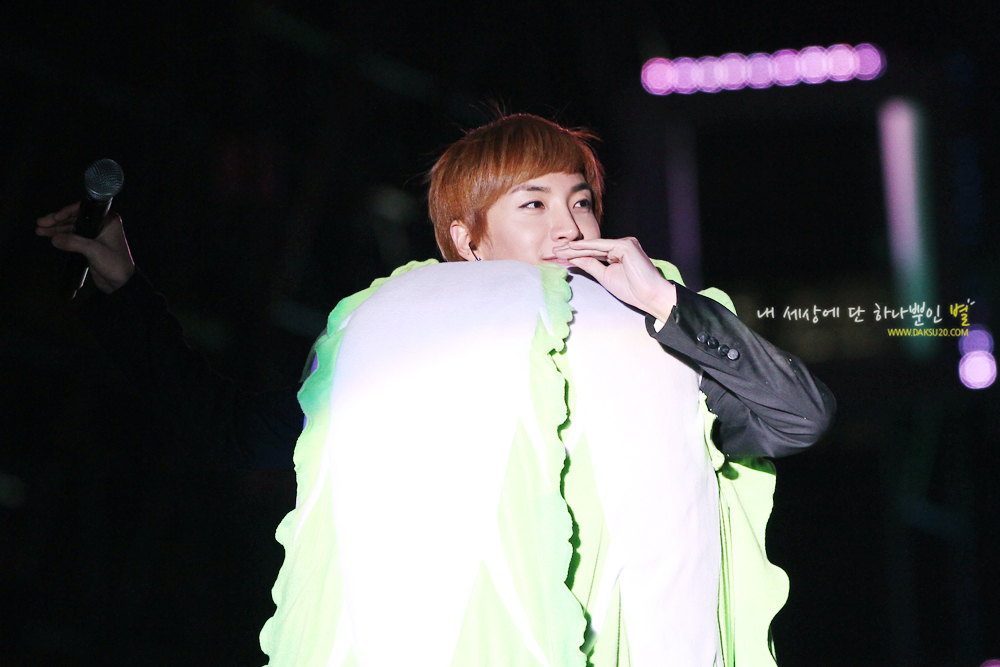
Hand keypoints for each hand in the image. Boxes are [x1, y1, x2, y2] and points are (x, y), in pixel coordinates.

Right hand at [36, 202, 134, 293]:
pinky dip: (62, 237)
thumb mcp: (93, 250)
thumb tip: (54, 238)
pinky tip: (50, 237)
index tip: (53, 218)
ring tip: (39, 230)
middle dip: (57, 221)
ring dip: (56, 229)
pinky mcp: (90, 245)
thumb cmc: (113, 263)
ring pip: (72, 228)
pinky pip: (73, 237)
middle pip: (75, 218)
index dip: (66, 212)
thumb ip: (73, 242)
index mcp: (107, 220)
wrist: (121, 283)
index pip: (83, 210)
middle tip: (40, 224)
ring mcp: (95, 235)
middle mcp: (101, 224)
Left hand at [553, 237, 676, 320]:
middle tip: (554, 250)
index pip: (593, 252)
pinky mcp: (626, 245)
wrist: (649, 295)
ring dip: (575, 248)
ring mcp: (624, 243)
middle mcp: (621, 245)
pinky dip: (586, 247)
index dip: (576, 254)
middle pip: (592, 247)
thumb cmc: (632, 289)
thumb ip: (590, 265)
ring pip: (594, 246)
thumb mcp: (605, 276)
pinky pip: (601, 246)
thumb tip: (573, 259)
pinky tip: (572, 248)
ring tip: (559, 249)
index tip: (559, 256)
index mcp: (618, 253)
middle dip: (572, 249)